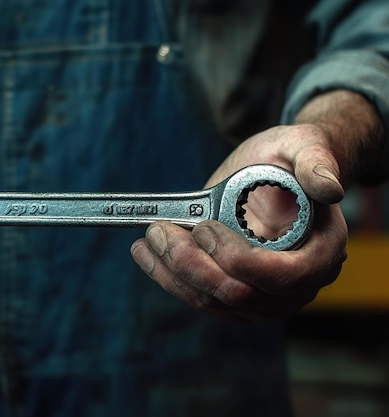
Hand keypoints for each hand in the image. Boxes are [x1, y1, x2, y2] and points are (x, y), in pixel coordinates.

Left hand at [131, 123, 348, 319]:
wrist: (273, 174)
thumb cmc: (290, 159)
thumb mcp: (304, 145)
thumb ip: (316, 161)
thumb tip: (329, 187)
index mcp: (321, 252)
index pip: (282, 277)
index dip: (238, 259)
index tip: (204, 227)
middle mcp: (296, 285)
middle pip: (239, 295)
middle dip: (191, 265)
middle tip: (159, 231)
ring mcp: (264, 296)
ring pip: (213, 302)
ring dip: (173, 272)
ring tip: (147, 239)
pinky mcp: (234, 295)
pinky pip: (200, 298)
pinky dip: (169, 278)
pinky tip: (146, 253)